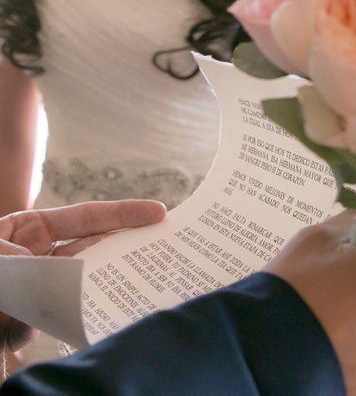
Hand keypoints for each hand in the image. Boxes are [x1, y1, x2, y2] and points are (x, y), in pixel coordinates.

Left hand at [0, 200, 165, 354]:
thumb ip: (14, 257)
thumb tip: (39, 270)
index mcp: (29, 228)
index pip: (85, 217)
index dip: (123, 214)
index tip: (158, 213)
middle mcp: (41, 256)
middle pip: (95, 246)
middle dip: (127, 244)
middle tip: (164, 244)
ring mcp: (41, 288)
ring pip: (86, 281)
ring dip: (110, 281)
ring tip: (144, 282)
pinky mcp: (35, 320)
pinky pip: (67, 314)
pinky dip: (82, 314)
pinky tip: (99, 315)